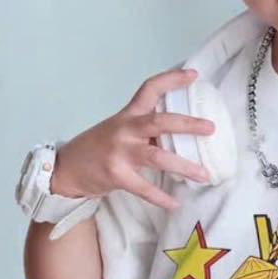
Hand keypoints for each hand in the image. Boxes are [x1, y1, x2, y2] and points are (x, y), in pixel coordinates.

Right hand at [51, 67, 215, 211]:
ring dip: (184, 166)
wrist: (67, 168)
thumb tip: (181, 132)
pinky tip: (175, 203)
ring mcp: (120, 153)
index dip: (172, 79)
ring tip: (205, 174)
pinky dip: (160, 198)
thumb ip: (145, 129)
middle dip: (187, 124)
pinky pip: (143, 188)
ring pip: (158, 157)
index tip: (194, 75)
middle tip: (210, 128)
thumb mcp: (120, 130)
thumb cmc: (99, 147)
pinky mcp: (116, 175)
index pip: (150, 88)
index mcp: (128, 114)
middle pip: (160, 122)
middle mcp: (125, 129)